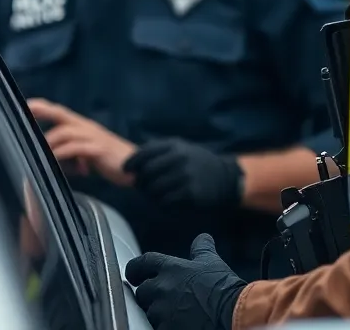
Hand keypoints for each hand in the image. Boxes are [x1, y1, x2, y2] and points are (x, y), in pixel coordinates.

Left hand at [28, 98, 136, 186]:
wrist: (137, 167)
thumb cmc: (112, 160)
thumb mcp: (89, 154)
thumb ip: (73, 152)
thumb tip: (55, 160)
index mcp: (84, 127)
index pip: (62, 112)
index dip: (45, 107)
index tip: (27, 105)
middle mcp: (87, 127)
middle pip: (62, 114)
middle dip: (44, 111)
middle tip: (27, 111)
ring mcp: (94, 137)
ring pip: (66, 131)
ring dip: (51, 141)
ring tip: (38, 151)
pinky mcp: (99, 149)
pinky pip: (76, 148)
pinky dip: (63, 152)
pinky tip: (55, 159)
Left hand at [124, 138, 242, 209]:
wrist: (224, 177)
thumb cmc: (197, 162)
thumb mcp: (181, 148)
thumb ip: (159, 151)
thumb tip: (133, 161)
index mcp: (174, 145)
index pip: (144, 153)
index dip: (131, 163)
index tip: (126, 170)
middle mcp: (179, 158)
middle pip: (147, 173)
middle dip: (140, 182)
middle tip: (140, 187)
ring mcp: (185, 176)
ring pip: (154, 189)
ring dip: (149, 195)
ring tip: (152, 195)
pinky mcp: (190, 193)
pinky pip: (166, 201)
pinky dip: (161, 204)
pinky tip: (165, 202)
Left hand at [125, 234, 245, 329]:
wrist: (232, 312)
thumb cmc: (223, 286)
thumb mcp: (212, 262)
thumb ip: (202, 248)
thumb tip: (203, 238)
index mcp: (170, 268)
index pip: (140, 263)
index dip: (135, 269)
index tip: (134, 275)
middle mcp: (161, 288)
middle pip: (141, 291)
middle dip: (149, 295)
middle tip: (163, 299)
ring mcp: (161, 311)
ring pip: (149, 312)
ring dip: (158, 312)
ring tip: (175, 313)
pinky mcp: (165, 329)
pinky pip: (157, 327)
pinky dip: (165, 325)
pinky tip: (178, 324)